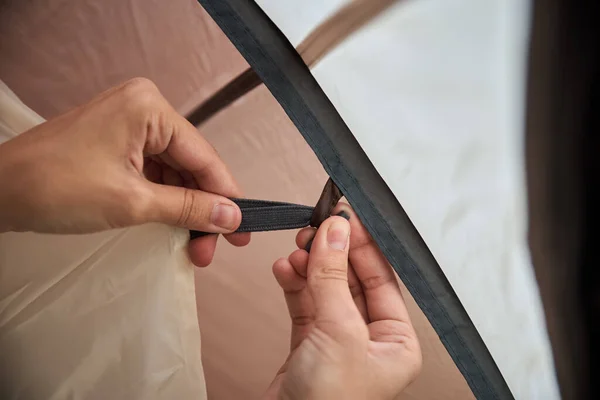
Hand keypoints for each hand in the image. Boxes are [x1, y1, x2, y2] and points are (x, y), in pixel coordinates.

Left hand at [0, 78, 249, 265]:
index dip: (228, 197)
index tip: (244, 230)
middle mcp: (145, 107)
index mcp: (150, 108)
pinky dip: (164, 200)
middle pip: (190, 165)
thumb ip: (189, 208)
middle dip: (202, 210)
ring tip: (193, 247)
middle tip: (212, 250)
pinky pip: (154, 171)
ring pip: (174, 171)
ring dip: (184, 209)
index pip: (203, 157)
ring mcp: (129, 122)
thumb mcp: (133, 202)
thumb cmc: (58, 188)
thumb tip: (233, 217)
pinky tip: (173, 227)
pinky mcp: (117, 139)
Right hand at [267, 204, 421, 398]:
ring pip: (325, 289)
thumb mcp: (337, 331)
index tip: (345, 216)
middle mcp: (371, 339)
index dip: (363, 245)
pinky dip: (294, 284)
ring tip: (296, 250)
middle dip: (332, 253)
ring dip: (310, 267)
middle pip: (352, 280)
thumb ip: (333, 276)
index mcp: (396, 341)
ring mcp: (338, 341)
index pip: (382, 279)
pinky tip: (285, 269)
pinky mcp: (309, 345)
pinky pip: (305, 304)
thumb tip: (336, 229)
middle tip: (315, 227)